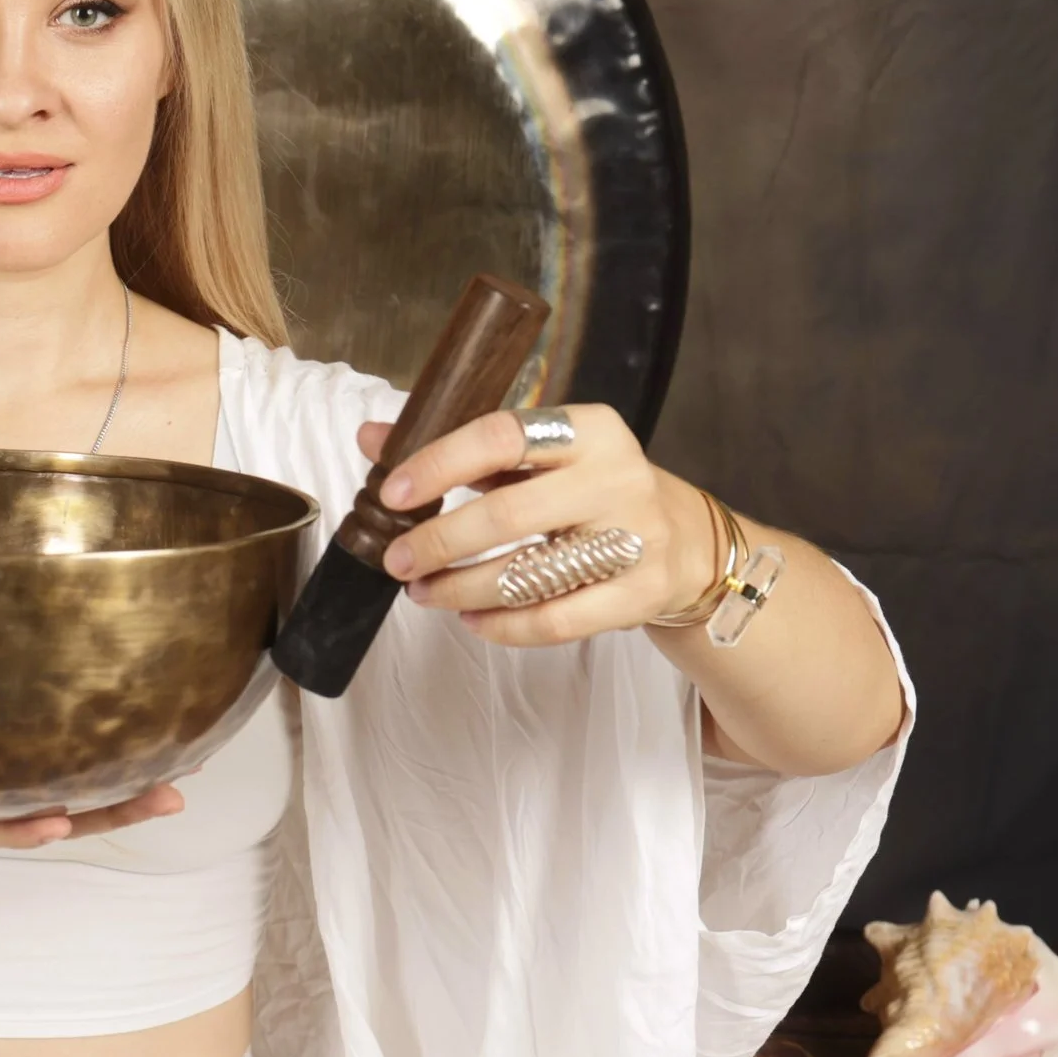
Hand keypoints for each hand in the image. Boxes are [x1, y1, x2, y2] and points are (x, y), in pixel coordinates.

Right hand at [0, 759, 184, 856]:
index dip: (21, 828)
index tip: (59, 825)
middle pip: (59, 817)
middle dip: (113, 810)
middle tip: (169, 797)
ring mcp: (4, 797)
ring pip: (79, 799)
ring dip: (131, 793)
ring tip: (188, 777)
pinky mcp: (14, 774)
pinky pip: (71, 773)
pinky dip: (114, 765)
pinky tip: (160, 744)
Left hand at [355, 403, 716, 646]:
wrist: (685, 540)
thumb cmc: (590, 490)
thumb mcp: (537, 458)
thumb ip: (458, 449)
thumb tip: (372, 439)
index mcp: (588, 430)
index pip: (502, 436)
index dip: (440, 464)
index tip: (392, 494)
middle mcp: (618, 477)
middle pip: (508, 515)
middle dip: (438, 543)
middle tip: (396, 561)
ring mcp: (636, 539)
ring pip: (528, 574)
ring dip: (461, 590)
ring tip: (423, 592)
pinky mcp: (640, 594)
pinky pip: (556, 621)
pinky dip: (503, 626)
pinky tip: (471, 620)